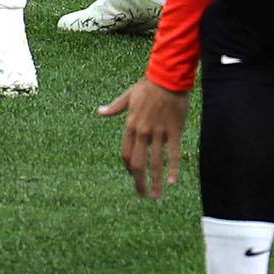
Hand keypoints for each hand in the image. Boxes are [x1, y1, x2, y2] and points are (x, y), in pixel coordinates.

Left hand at [100, 79, 188, 199]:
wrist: (167, 77)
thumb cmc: (148, 86)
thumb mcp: (128, 97)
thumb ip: (115, 108)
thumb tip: (100, 112)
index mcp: (130, 125)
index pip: (125, 154)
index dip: (129, 168)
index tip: (134, 176)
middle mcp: (142, 131)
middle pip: (137, 163)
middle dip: (139, 182)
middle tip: (142, 195)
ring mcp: (158, 132)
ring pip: (155, 163)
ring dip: (154, 182)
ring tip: (155, 196)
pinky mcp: (174, 131)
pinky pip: (173, 154)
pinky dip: (172, 169)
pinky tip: (171, 182)